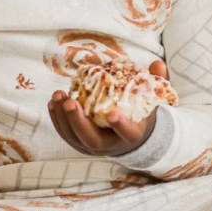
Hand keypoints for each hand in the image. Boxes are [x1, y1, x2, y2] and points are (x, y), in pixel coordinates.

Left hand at [49, 60, 167, 156]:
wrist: (130, 135)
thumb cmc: (140, 114)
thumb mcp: (151, 100)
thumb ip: (157, 83)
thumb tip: (157, 63)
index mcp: (132, 136)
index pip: (127, 134)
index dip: (120, 126)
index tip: (113, 115)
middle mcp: (111, 145)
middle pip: (92, 140)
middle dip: (79, 123)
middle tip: (71, 103)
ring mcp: (93, 146)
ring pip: (74, 138)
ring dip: (63, 118)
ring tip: (58, 96)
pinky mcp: (79, 143)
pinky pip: (65, 134)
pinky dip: (57, 119)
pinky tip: (53, 102)